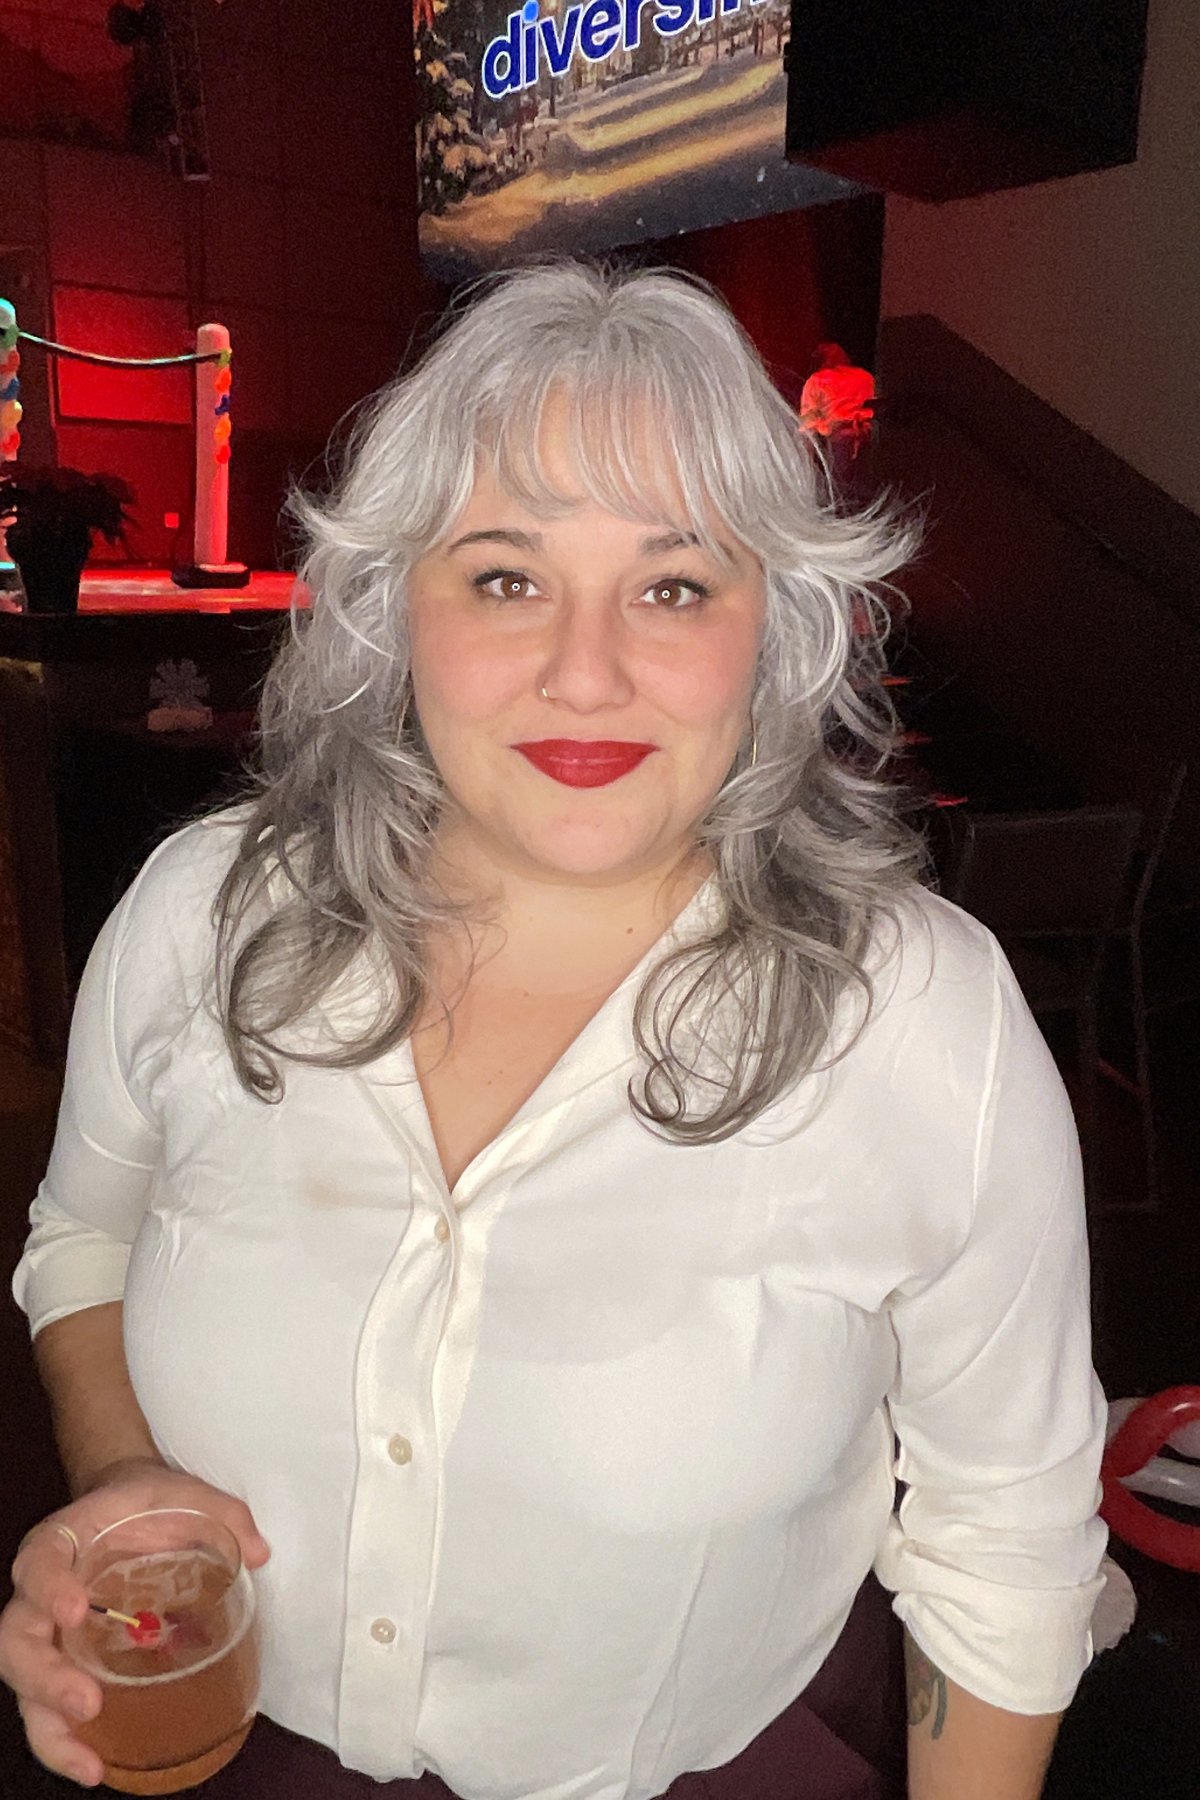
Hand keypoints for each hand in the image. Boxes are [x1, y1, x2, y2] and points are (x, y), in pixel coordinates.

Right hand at [0, 1459, 269, 1787]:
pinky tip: (97, 1767)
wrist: (128, 1509)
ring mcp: (48, 1635)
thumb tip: (259, 1553)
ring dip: (52, 1730)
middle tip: (88, 1703)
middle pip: (16, 1640)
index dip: (49, 1587)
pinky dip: (66, 1743)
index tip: (76, 1610)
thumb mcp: (186, 1495)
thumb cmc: (150, 1505)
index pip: (39, 1563)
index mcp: (62, 1543)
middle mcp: (41, 1593)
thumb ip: (223, 1514)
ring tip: (90, 1764)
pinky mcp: (64, 1666)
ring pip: (24, 1688)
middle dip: (45, 1678)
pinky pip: (50, 1710)